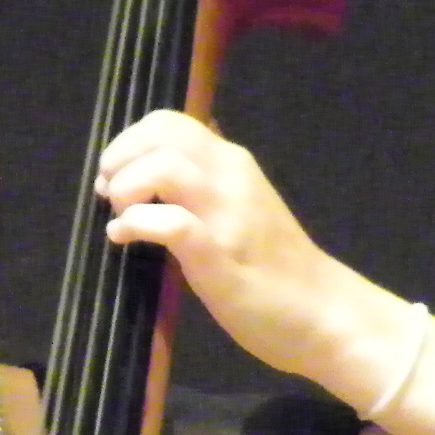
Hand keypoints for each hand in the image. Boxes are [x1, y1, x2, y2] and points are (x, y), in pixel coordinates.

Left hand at [96, 110, 362, 380]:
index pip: (170, 121)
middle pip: (161, 133)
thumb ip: (207, 183)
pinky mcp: (220, 255)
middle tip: (111, 195)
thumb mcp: (240, 207)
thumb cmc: (275, 268)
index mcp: (232, 163)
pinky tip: (124, 239)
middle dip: (120, 159)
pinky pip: (171, 223)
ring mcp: (227, 214)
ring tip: (122, 217)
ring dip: (127, 188)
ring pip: (164, 166)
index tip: (116, 174)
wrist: (324, 313)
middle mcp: (231, 176)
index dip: (129, 141)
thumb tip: (168, 160)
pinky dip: (136, 225)